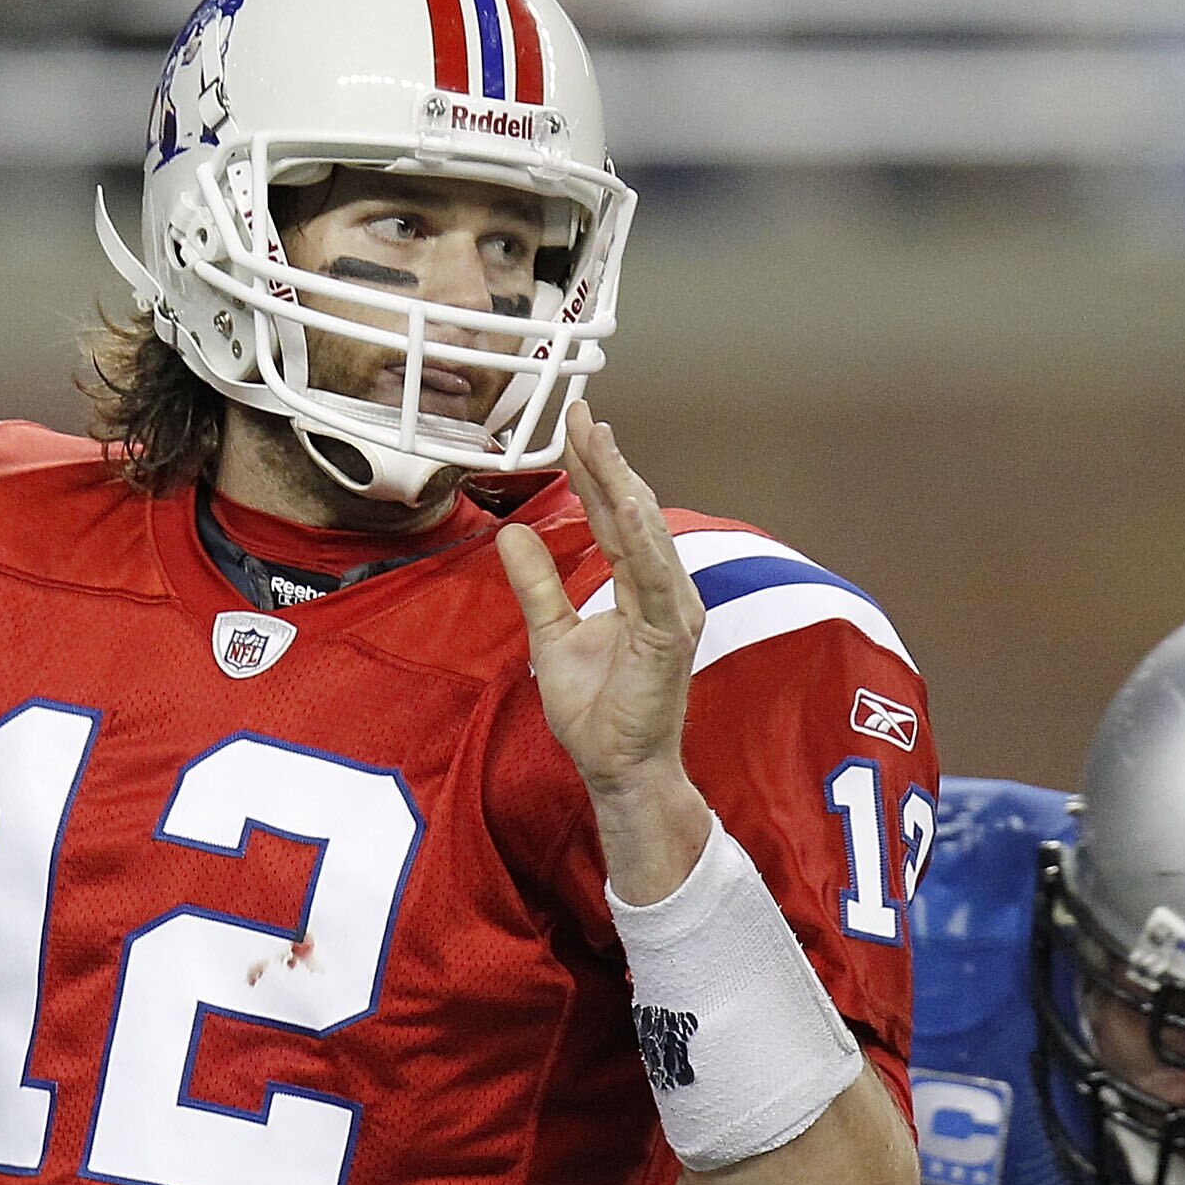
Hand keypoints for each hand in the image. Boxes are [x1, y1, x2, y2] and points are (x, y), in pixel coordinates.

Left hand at [497, 402, 701, 801]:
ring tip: (600, 441)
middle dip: (606, 462)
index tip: (574, 427)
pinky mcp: (671, 635)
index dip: (594, 472)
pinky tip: (628, 504)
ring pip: (647, 535)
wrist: (618, 769)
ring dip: (624, 485)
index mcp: (639, 588)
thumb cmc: (599, 714)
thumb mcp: (551, 636)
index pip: (614, 518)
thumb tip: (512, 533)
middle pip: (633, 513)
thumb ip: (538, 584)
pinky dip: (643, 539)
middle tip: (581, 414)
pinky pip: (654, 579)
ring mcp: (672, 611)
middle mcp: (663, 591)